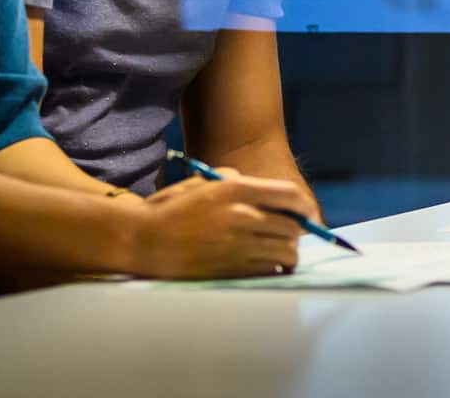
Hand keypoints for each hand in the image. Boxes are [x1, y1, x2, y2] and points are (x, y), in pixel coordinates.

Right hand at [123, 168, 314, 278]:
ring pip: (286, 251)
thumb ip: (233, 180)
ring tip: (280, 252)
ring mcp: (238, 245)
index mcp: (235, 190)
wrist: (142, 241)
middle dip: (296, 231)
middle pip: (292, 226)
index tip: (307, 213)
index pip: (289, 195)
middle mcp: (241, 216)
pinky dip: (273, 268)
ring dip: (288, 252)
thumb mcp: (201, 183)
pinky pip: (269, 270)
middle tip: (290, 235)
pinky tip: (265, 265)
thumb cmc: (170, 210)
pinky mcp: (232, 270)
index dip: (304, 206)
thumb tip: (257, 188)